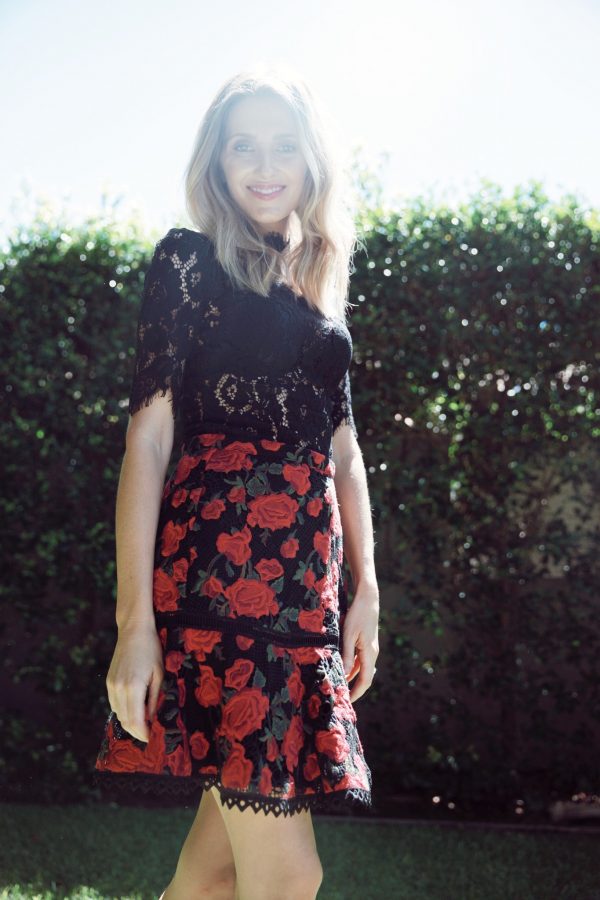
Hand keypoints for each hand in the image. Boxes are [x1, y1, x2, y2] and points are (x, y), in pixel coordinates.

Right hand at [105, 623, 163, 741]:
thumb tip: (152, 719)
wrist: (133, 631)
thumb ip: (154, 699)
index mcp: (133, 687)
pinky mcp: (109, 682)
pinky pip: (114, 704)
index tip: (153, 739)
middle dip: (137, 731)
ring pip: (118, 714)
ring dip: (130, 722)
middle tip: (150, 735)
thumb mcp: (159, 674)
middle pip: (125, 721)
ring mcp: (111, 685)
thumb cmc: (151, 650)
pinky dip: (123, 711)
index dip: (144, 733)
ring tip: (144, 724)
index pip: (136, 721)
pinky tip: (135, 710)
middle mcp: (119, 689)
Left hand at [341, 581, 379, 702]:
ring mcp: (370, 649)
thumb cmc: (357, 615)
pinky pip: (360, 661)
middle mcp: (372, 654)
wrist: (368, 599)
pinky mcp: (367, 643)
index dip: (356, 693)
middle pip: (365, 677)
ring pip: (362, 669)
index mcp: (369, 654)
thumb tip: (343, 675)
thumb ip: (346, 656)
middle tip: (342, 698)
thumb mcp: (348, 635)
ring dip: (353, 679)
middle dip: (355, 689)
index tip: (346, 701)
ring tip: (341, 686)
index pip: (365, 681)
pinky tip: (343, 670)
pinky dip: (352, 668)